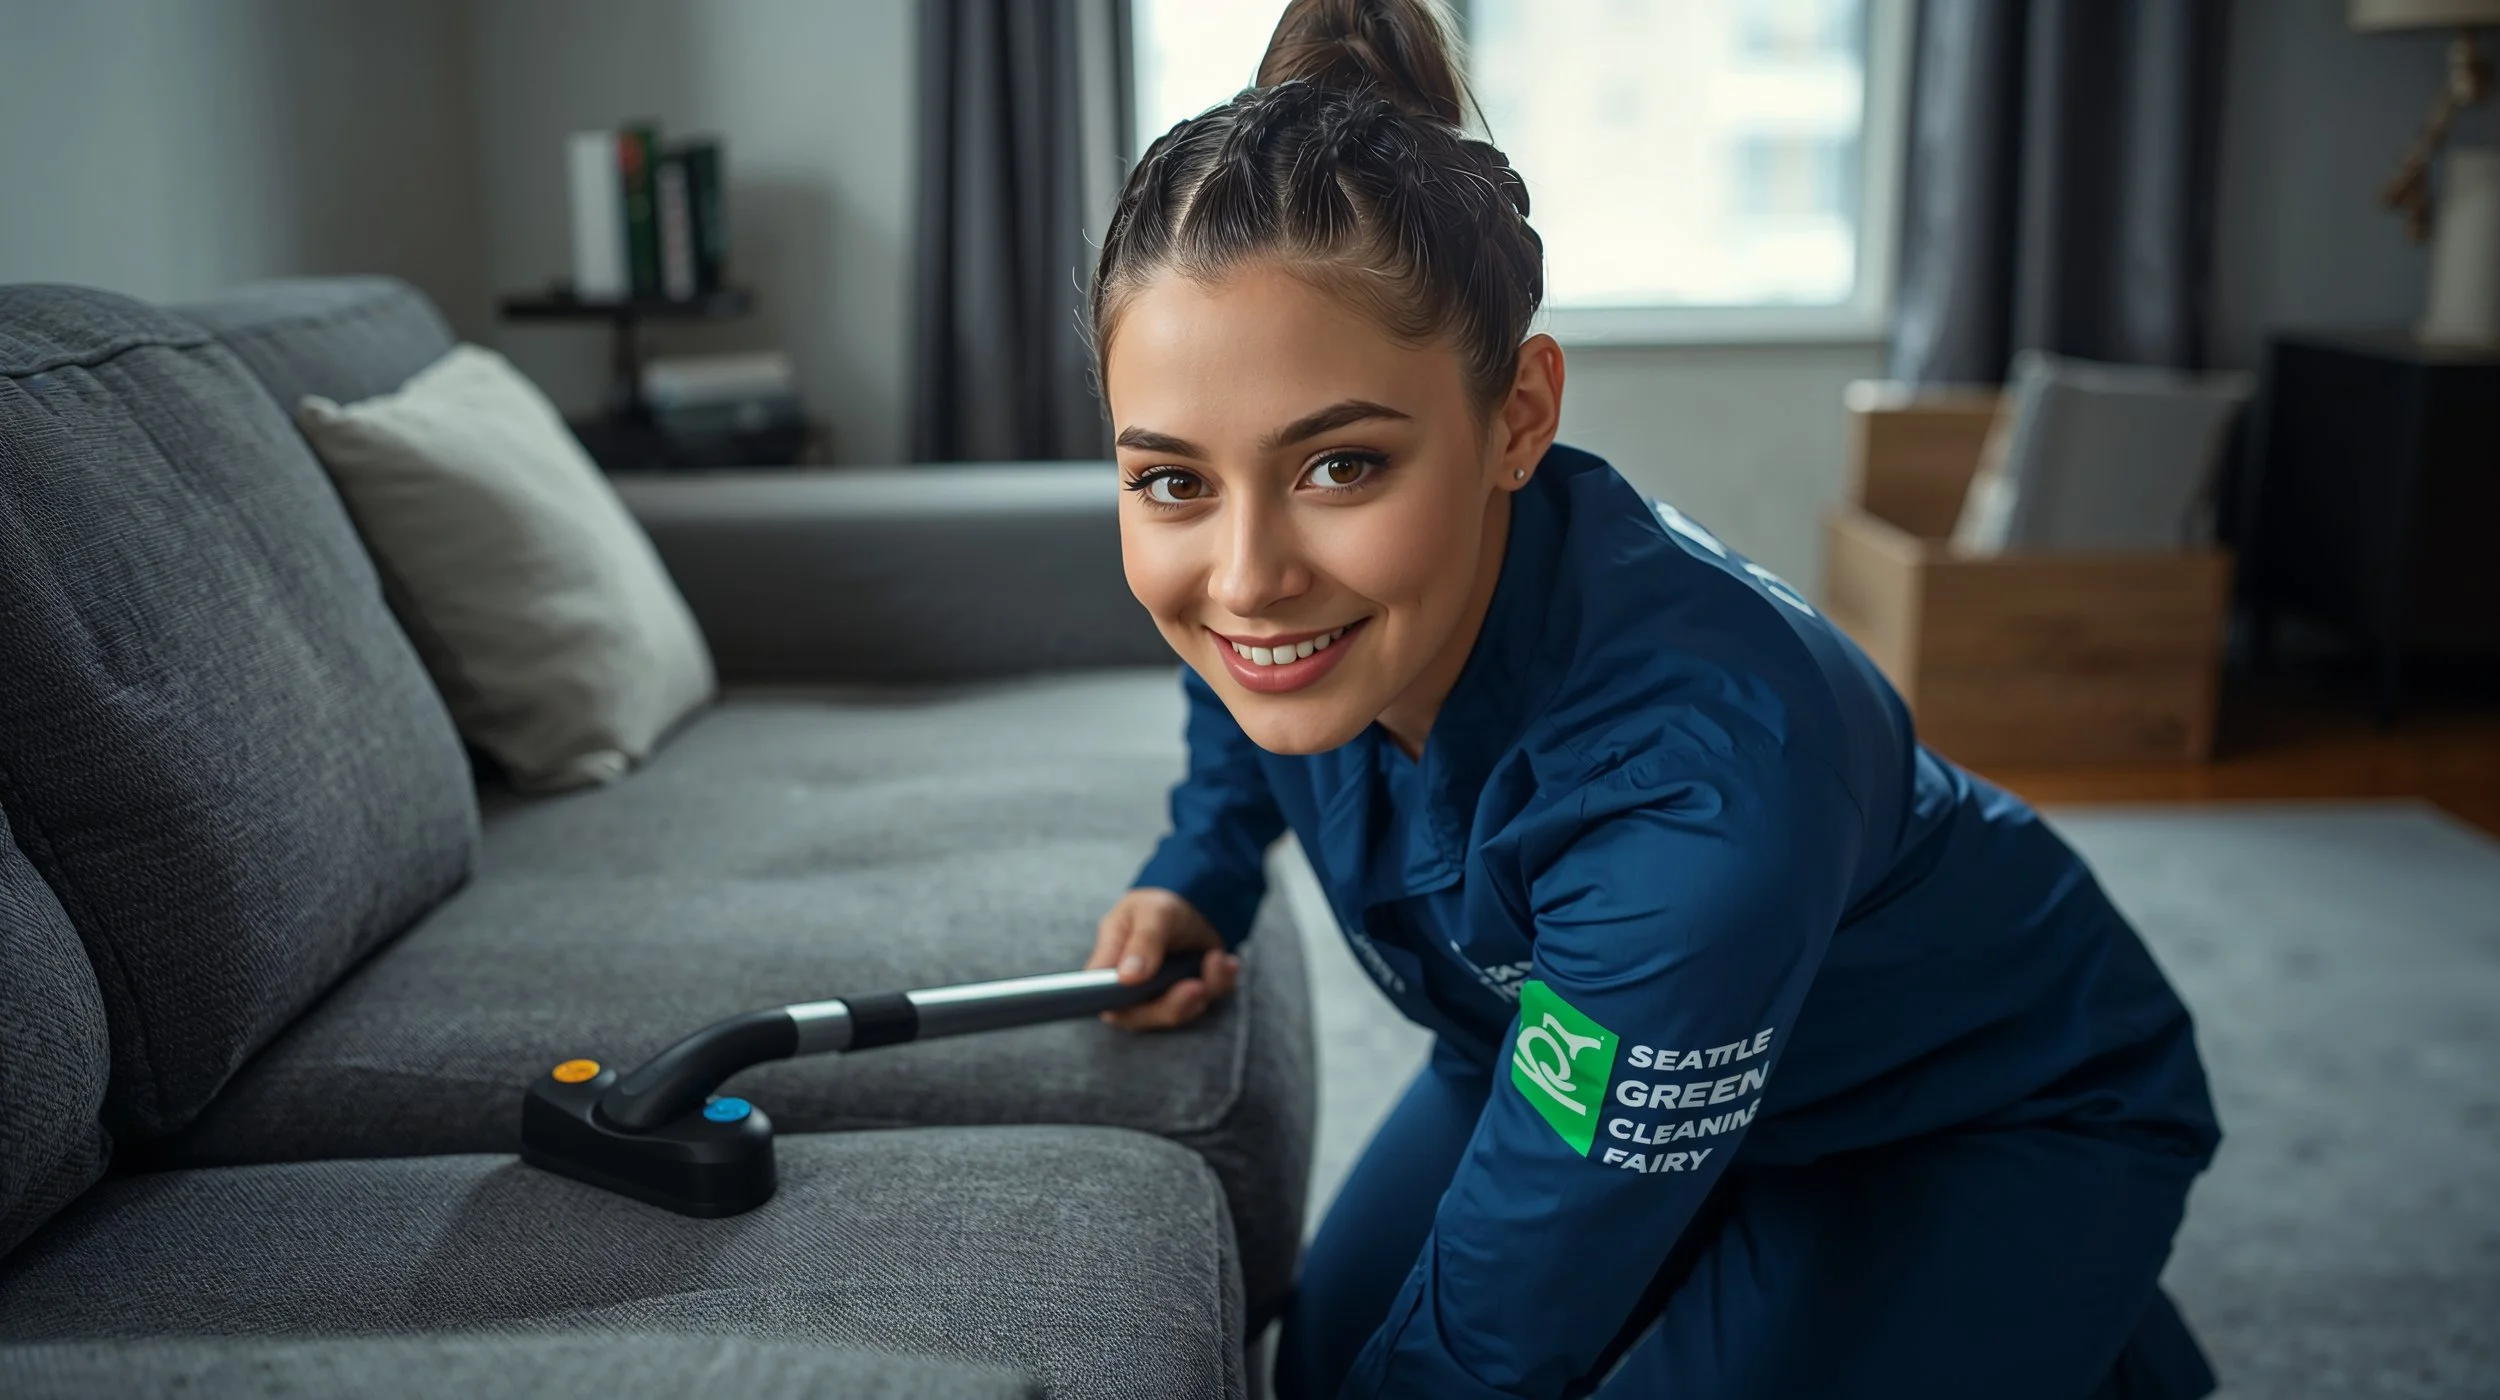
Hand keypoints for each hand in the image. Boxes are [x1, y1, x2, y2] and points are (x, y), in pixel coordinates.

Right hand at [1087, 886, 1240, 1030]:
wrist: (1192, 903)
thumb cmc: (1158, 907)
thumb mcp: (1151, 912)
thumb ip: (1141, 942)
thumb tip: (1127, 978)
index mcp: (1109, 969)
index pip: (1104, 1001)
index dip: (1122, 1007)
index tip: (1148, 992)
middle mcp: (1130, 990)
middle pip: (1143, 1017)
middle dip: (1173, 1005)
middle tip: (1196, 985)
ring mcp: (1160, 997)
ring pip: (1179, 1013)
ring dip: (1204, 989)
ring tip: (1215, 958)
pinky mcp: (1188, 998)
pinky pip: (1207, 1002)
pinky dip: (1220, 983)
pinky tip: (1225, 961)